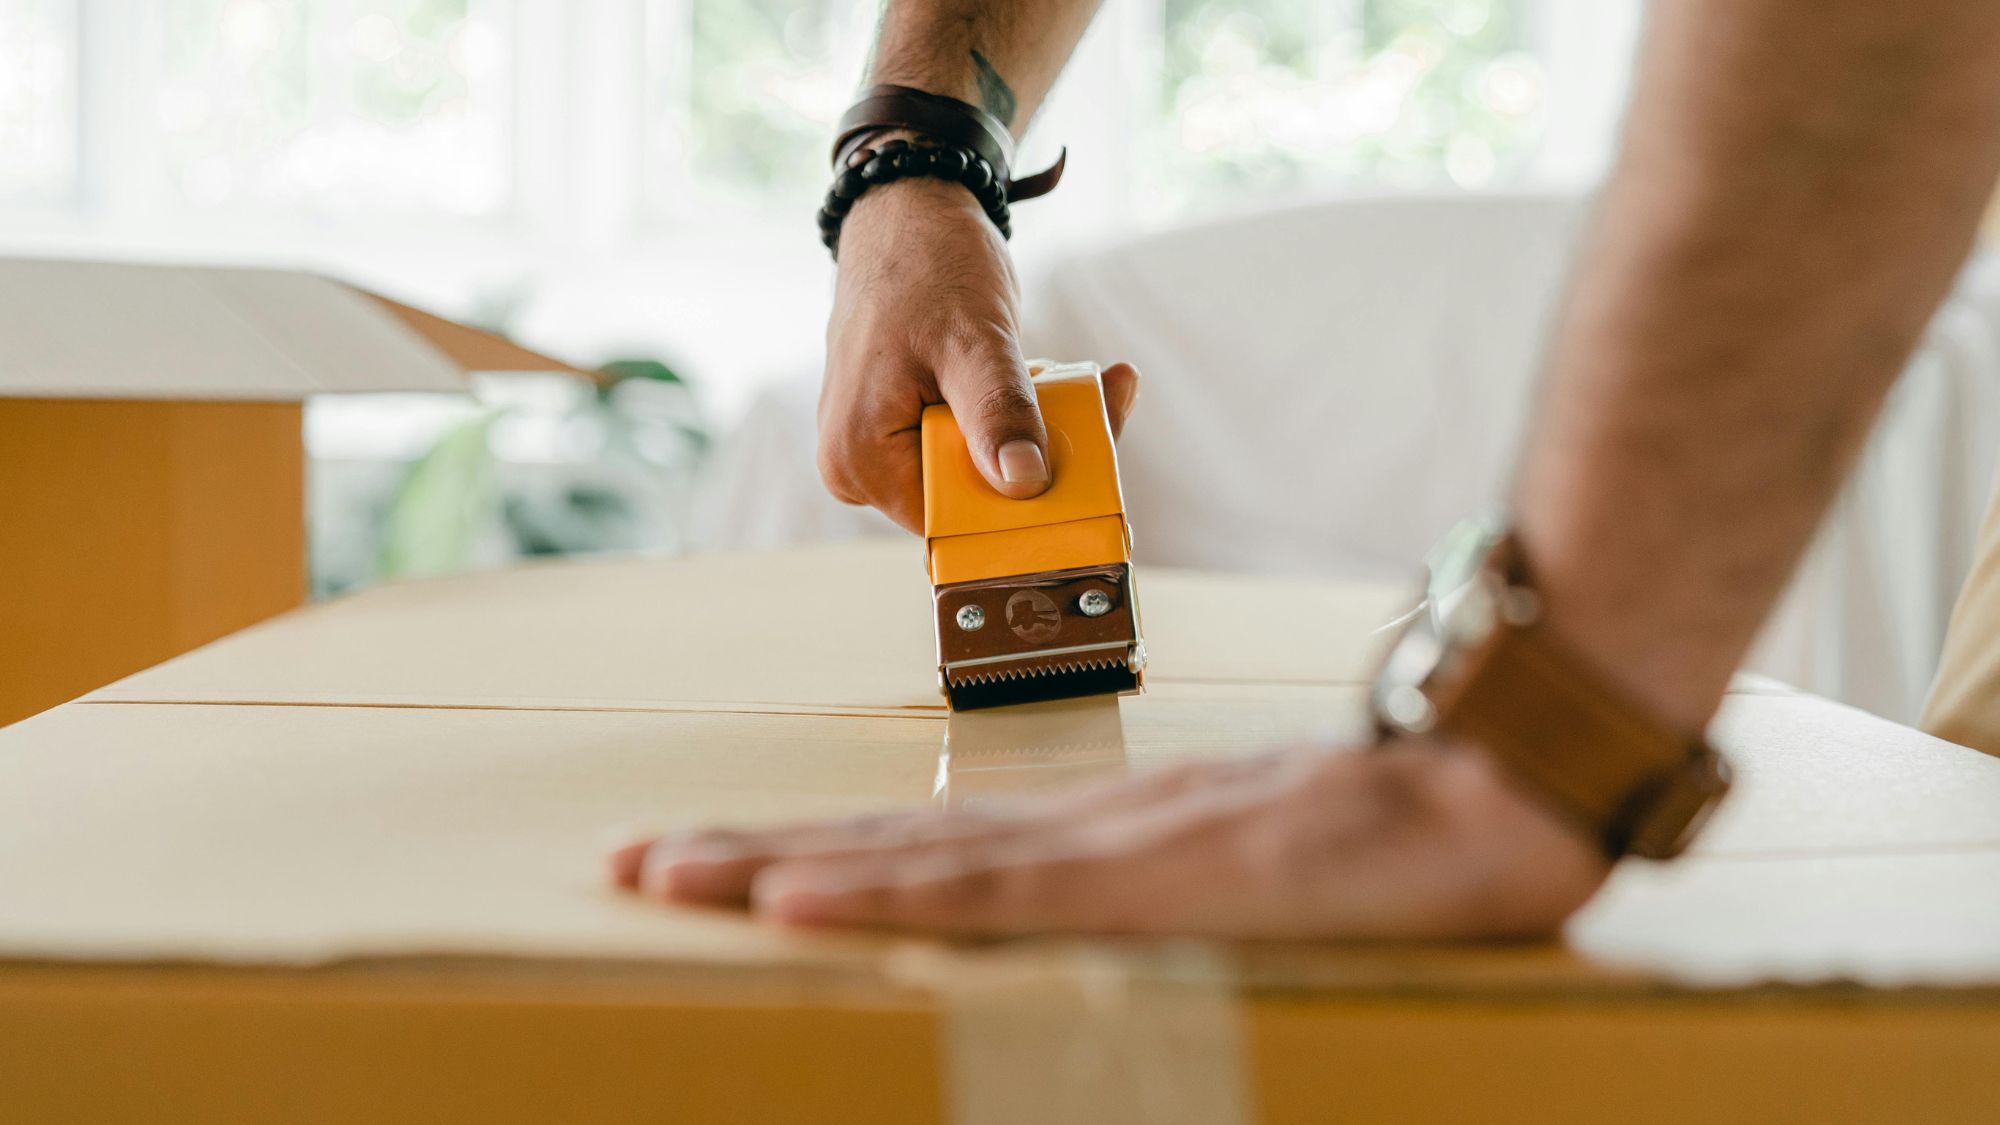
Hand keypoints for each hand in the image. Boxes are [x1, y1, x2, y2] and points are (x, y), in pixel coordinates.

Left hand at [609, 738, 1609, 939]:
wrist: (1505, 782)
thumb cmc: (1405, 831)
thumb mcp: (1277, 865)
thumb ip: (1200, 875)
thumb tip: (1139, 902)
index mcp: (1111, 835)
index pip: (941, 849)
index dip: (827, 854)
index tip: (724, 863)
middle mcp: (1088, 832)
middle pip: (895, 845)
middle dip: (754, 854)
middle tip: (631, 862)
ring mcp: (1115, 847)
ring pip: (915, 860)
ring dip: (779, 867)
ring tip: (666, 875)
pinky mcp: (1154, 872)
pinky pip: (999, 890)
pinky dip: (889, 890)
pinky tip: (801, 894)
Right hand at [820, 173, 1140, 532]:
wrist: (908, 211)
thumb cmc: (927, 264)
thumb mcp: (972, 340)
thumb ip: (997, 412)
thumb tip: (1024, 483)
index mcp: (860, 462)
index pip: (956, 520)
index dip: (1026, 503)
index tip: (1093, 460)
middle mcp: (860, 468)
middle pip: (973, 499)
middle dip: (1044, 459)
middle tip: (1104, 400)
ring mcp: (882, 448)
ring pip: (983, 470)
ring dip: (1041, 433)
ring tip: (1084, 381)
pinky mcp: (909, 427)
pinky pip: (977, 442)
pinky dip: (1022, 416)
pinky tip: (1055, 375)